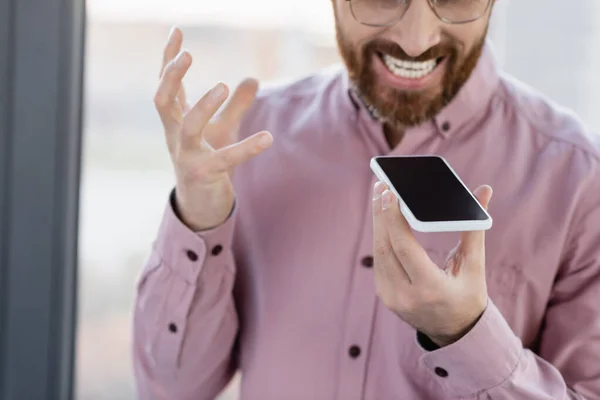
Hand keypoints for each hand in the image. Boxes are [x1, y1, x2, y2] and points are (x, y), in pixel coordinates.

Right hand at [155, 27, 272, 230]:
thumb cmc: (207, 160)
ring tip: (223, 85)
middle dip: (171, 77)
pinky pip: (226, 158)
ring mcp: (187, 156)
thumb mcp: (222, 129)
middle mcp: (175, 136)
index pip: (166, 86)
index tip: (177, 31)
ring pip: (188, 127)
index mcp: (175, 121)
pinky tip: (268, 138)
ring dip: (203, 105)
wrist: (201, 203)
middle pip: (162, 101)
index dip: (168, 60)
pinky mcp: (205, 174)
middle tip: (187, 55)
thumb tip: (252, 79)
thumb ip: (235, 105)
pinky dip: (247, 148)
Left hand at [372, 181, 493, 346]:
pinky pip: (378, 261)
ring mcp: (391, 297)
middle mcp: (405, 296)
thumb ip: (474, 227)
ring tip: (380, 196)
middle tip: (381, 186)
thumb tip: (484, 191)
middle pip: (385, 247)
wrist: (455, 332)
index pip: (403, 247)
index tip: (389, 192)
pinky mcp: (384, 295)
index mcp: (429, 289)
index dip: (393, 218)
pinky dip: (380, 238)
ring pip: (378, 253)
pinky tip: (382, 219)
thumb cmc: (469, 297)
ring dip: (377, 223)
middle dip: (380, 214)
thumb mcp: (475, 266)